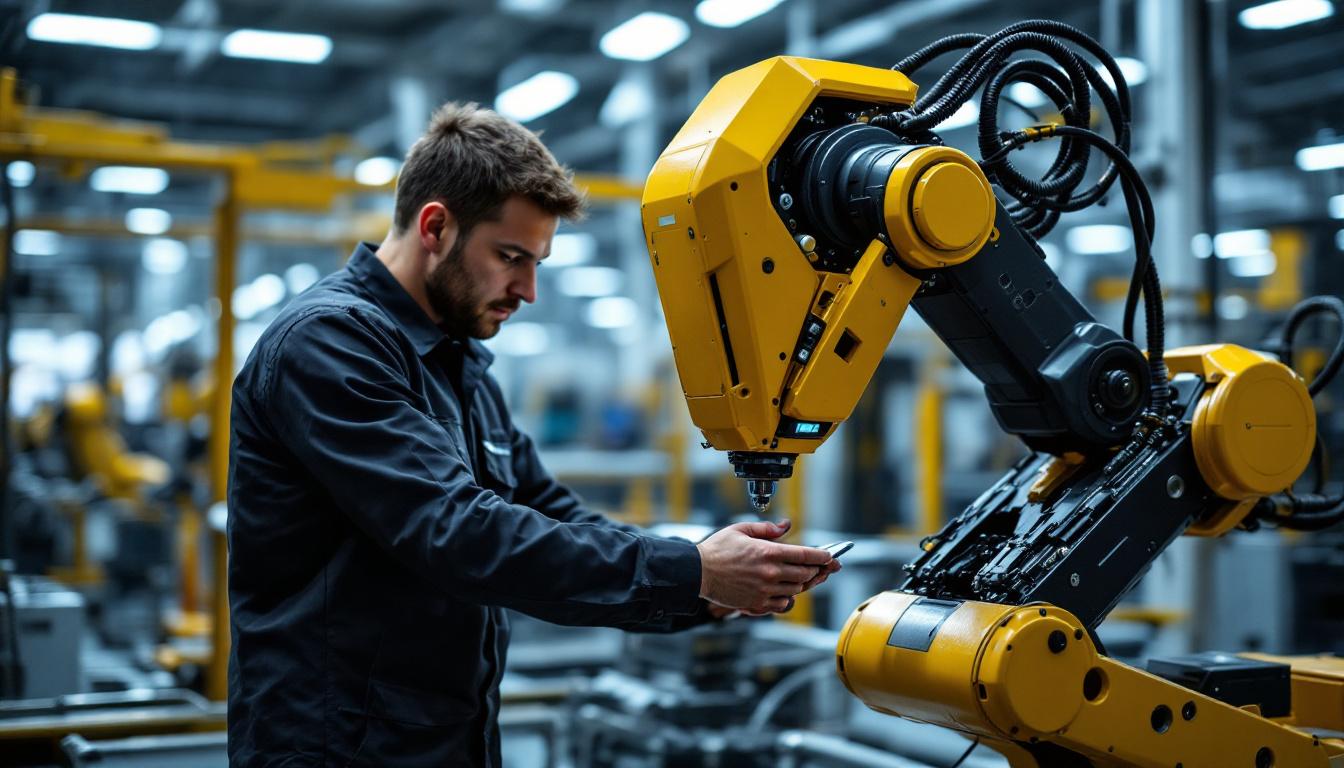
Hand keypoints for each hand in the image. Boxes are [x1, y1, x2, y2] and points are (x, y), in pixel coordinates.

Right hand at [696, 519, 834, 614]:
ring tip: (807, 578)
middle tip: (824, 568)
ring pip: (796, 589)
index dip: (822, 556)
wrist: (697, 572)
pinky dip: (789, 598)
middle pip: (805, 573)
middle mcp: (770, 572)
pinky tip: (788, 591)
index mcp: (768, 552)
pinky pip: (782, 604)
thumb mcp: (741, 529)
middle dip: (818, 570)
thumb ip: (767, 529)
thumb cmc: (717, 550)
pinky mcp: (757, 603)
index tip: (829, 556)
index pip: (805, 555)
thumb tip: (786, 526)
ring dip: (804, 583)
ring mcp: (765, 590)